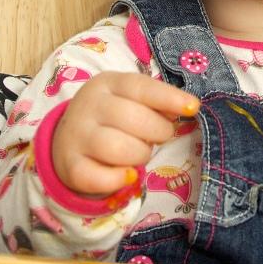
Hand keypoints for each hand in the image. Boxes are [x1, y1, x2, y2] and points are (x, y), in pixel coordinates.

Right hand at [51, 70, 198, 196]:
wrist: (69, 138)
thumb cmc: (112, 116)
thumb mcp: (130, 99)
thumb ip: (155, 102)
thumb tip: (186, 107)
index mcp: (107, 83)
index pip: (140, 87)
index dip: (168, 98)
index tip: (194, 108)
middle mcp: (89, 106)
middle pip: (133, 119)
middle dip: (158, 131)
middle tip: (160, 136)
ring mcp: (76, 136)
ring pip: (118, 148)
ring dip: (140, 155)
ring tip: (140, 152)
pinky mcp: (69, 166)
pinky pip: (97, 178)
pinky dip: (118, 180)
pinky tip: (129, 176)